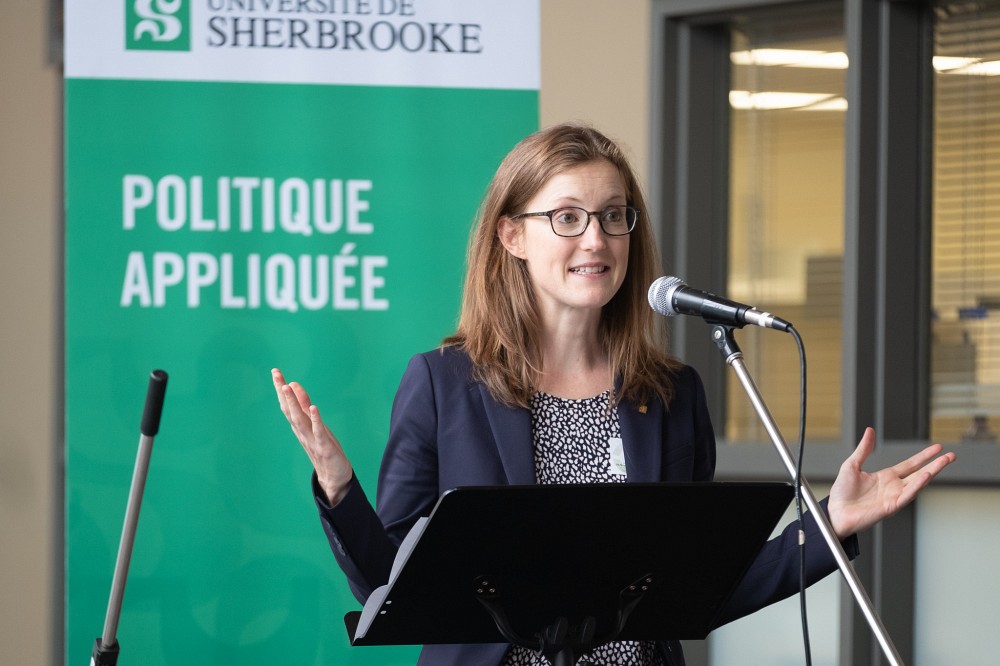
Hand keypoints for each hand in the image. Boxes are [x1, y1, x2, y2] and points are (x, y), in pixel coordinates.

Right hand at [272, 368, 353, 504]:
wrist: (333, 477)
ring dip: (293, 403)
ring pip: (300, 420)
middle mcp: (302, 432)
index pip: (287, 405)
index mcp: (299, 427)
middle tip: (276, 374)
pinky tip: (313, 408)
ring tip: (288, 387)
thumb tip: (294, 384)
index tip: (275, 372)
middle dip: (283, 392)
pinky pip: (319, 432)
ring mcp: (312, 440)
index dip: (281, 389)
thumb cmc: (323, 448)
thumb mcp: (313, 423)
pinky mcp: (324, 447)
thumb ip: (304, 405)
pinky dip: (316, 420)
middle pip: (290, 410)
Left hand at [827, 427, 955, 538]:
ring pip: (918, 483)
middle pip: (920, 472)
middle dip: (936, 464)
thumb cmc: (842, 492)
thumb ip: (864, 449)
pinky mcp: (891, 506)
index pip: (910, 464)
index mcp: (886, 477)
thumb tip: (869, 431)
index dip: (924, 456)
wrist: (836, 511)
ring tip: (943, 461)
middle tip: (951, 455)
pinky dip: (917, 485)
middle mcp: (894, 486)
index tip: (937, 448)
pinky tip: (925, 475)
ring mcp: (894, 496)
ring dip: (931, 472)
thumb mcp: (852, 465)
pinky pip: (907, 495)